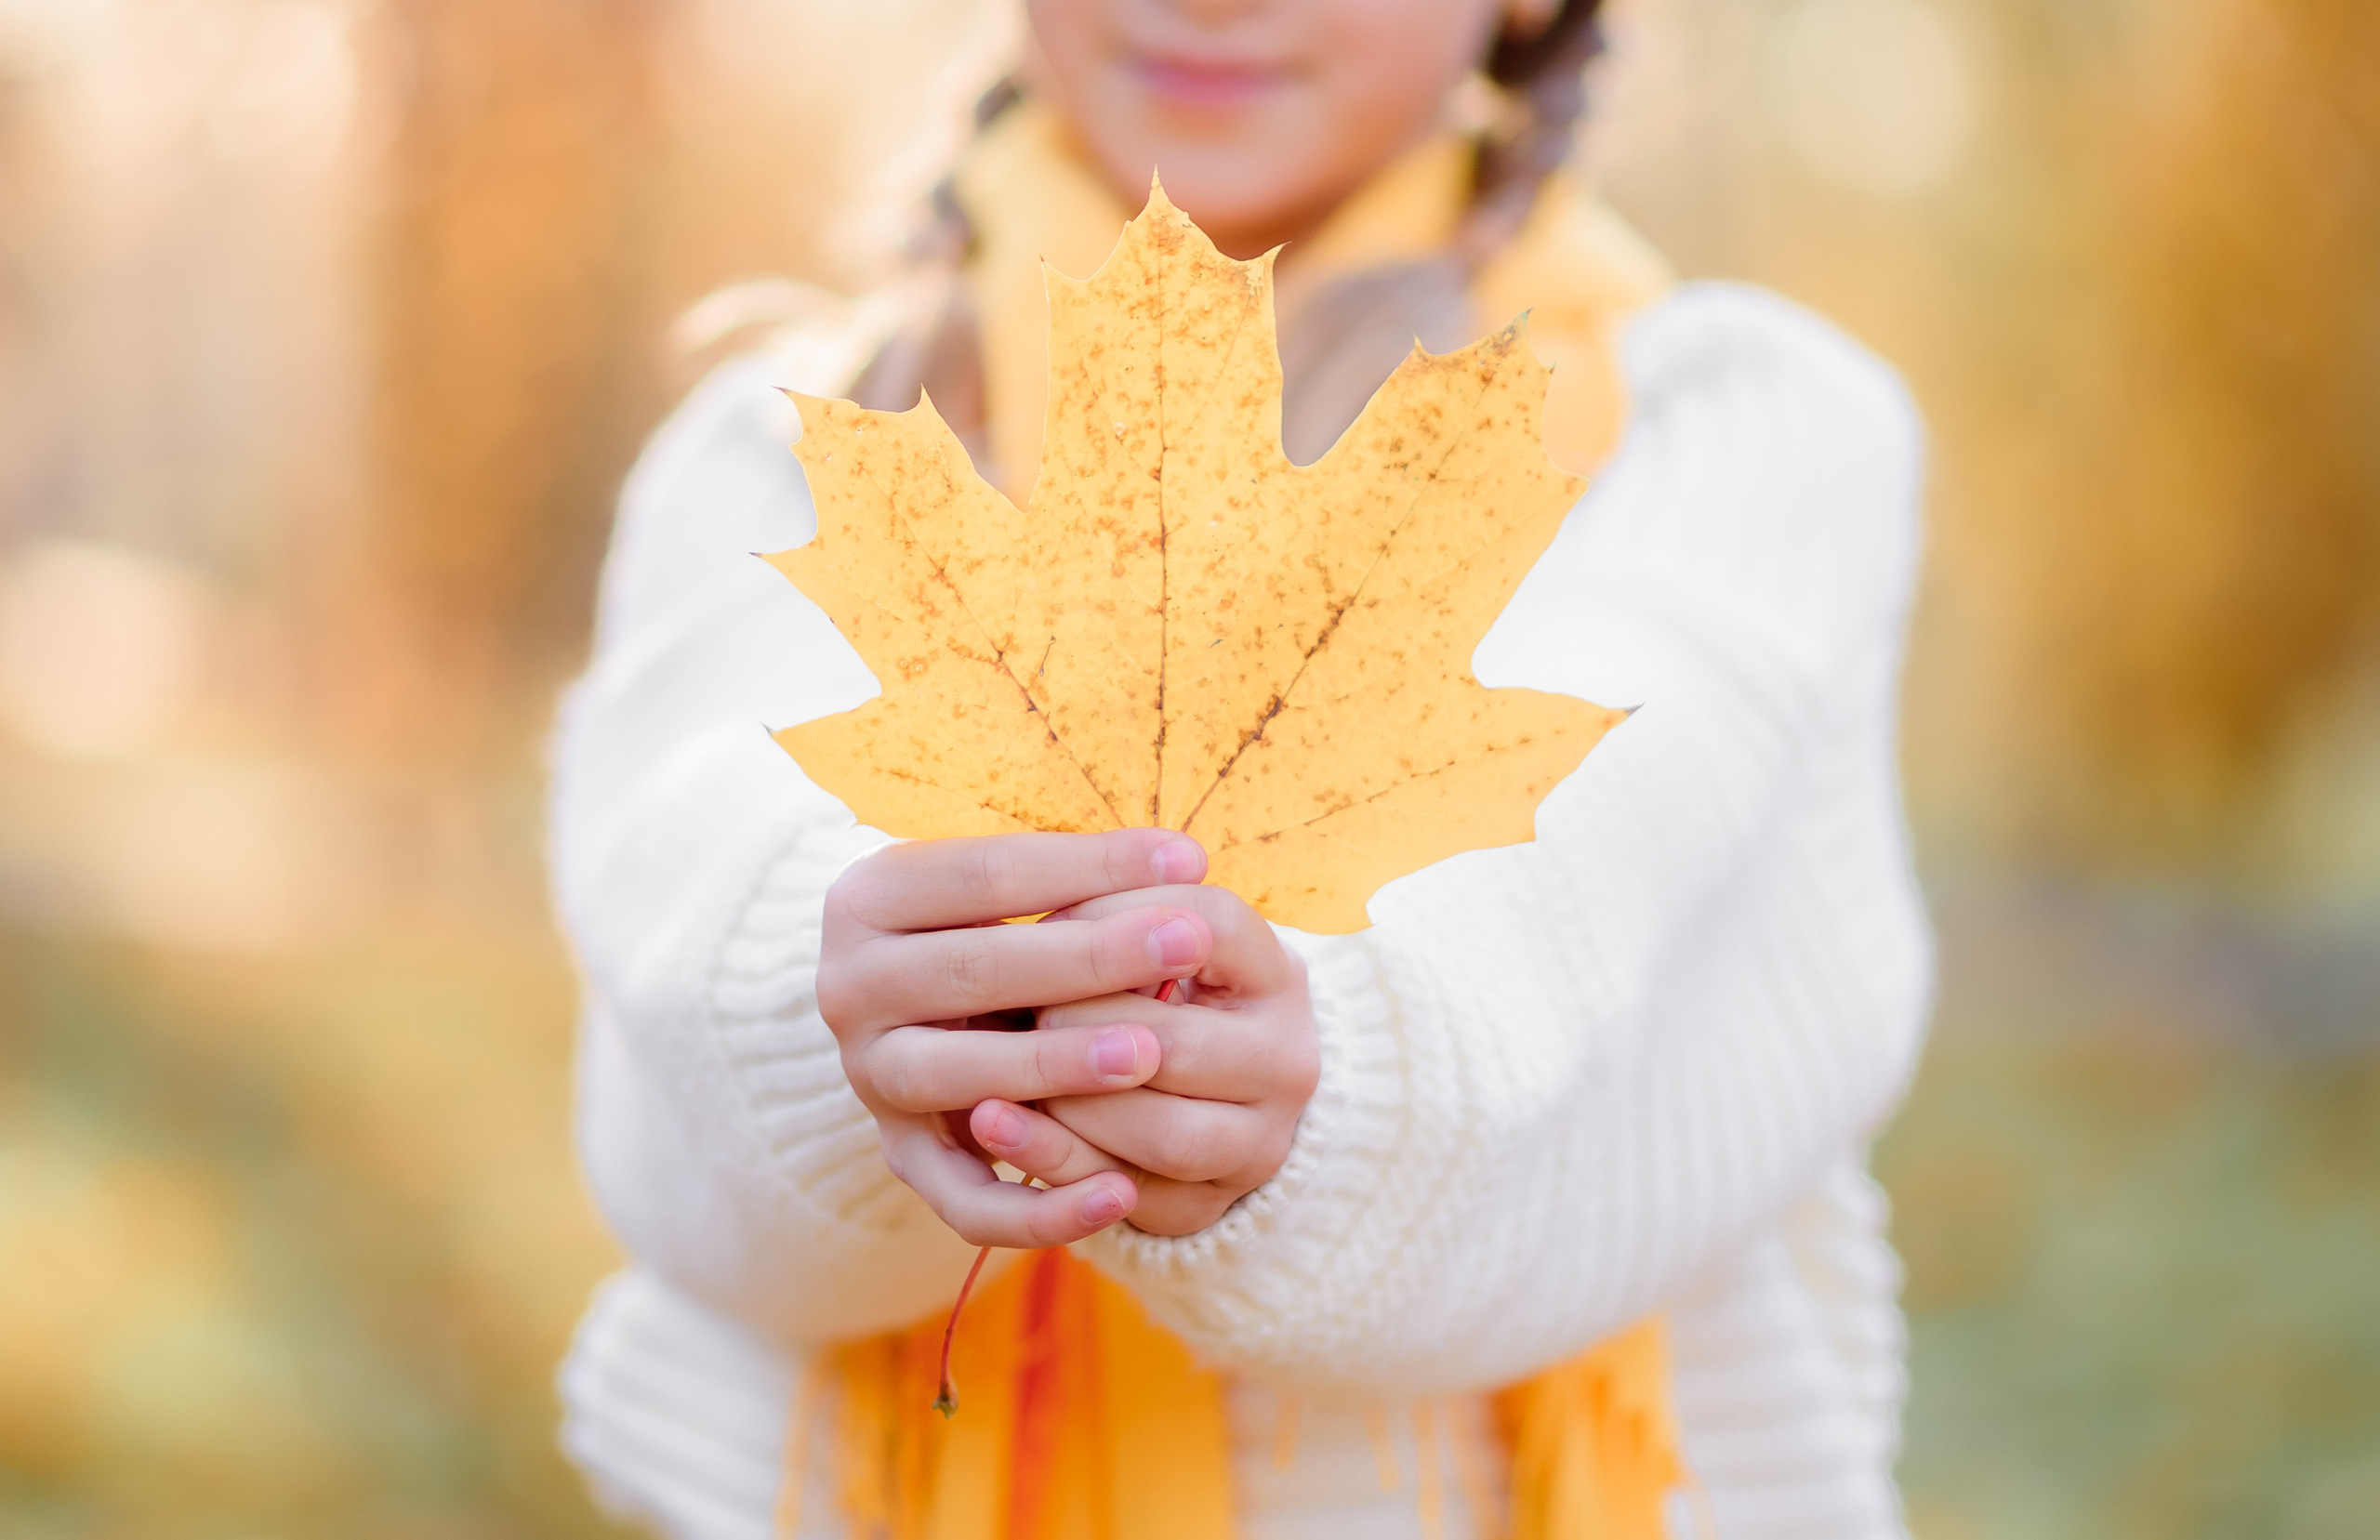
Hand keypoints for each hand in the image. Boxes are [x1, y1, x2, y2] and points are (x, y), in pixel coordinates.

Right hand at [817, 827, 1212, 1248]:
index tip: (1188, 858)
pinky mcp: (900, 1157)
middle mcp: (849, 988)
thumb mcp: (1003, 888)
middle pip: (972, 968)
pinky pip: (966, 1201)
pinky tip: (1121, 1194)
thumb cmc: (982, 927)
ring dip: (1053, 1067)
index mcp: (868, 898)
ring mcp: (870, 1077)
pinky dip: (1040, 1209)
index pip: (985, 874)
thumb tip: (1185, 863)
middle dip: (1089, 957)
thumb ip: (1075, 879)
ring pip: (957, 1076)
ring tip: (1147, 1052)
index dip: (1088, 865)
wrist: (906, 1008)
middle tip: (1188, 941)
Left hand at [966, 883, 1319, 1237]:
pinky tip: (994, 1127)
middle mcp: (1285, 1062)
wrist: (1210, 1092)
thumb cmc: (1156, 995)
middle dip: (1085, 1025)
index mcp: (1275, 977)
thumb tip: (1035, 929)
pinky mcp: (1209, 1206)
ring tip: (998, 1077)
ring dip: (1072, 1104)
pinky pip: (1132, 1200)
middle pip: (1183, 1044)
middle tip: (1024, 1009)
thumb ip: (1105, 923)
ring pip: (1167, 1136)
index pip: (1214, 925)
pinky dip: (1055, 1163)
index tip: (1054, 919)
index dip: (1121, 916)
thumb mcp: (1150, 947)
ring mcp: (1257, 1144)